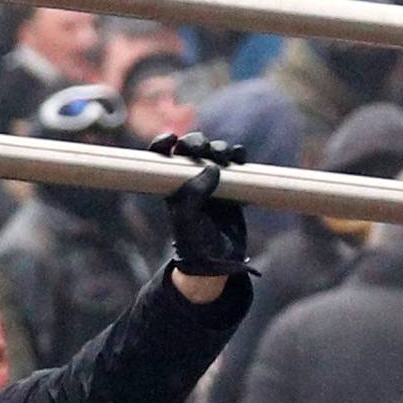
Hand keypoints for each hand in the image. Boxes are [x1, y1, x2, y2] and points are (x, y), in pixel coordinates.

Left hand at [153, 131, 249, 289]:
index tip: (172, 139)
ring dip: (219, 148)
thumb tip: (212, 167)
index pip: (162, 156)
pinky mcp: (232, 186)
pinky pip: (236, 163)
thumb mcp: (187, 220)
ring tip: (225, 158)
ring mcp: (212, 181)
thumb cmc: (195, 245)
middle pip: (191, 148)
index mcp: (172, 185)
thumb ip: (194, 193)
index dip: (164, 142)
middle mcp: (190, 179)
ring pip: (214, 151)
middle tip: (204, 150)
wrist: (219, 263)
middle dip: (197, 143)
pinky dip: (238, 156)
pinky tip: (240, 159)